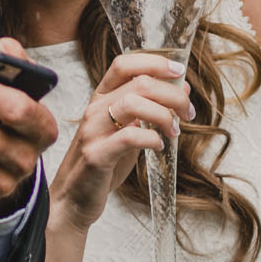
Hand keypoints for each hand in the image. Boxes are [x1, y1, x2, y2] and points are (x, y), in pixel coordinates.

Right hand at [48, 51, 188, 233]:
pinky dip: (151, 138)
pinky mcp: (96, 155)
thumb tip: (181, 88)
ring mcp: (93, 131)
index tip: (178, 71)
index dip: (154, 62)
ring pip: (133, 103)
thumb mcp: (128, 130)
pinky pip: (129, 137)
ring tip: (174, 131)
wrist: (72, 199)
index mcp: (101, 98)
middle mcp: (95, 109)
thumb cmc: (103, 163)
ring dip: (163, 114)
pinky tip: (159, 146)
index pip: (124, 64)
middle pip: (139, 82)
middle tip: (188, 111)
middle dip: (172, 94)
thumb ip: (150, 109)